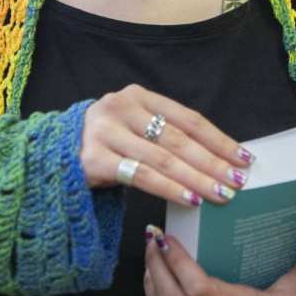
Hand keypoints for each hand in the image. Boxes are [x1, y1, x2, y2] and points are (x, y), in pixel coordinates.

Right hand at [80, 84, 251, 207]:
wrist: (52, 156)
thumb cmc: (106, 145)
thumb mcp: (136, 130)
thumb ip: (168, 137)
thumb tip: (217, 160)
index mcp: (140, 97)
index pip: (189, 119)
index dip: (219, 139)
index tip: (244, 158)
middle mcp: (121, 108)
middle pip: (179, 139)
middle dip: (213, 162)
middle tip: (238, 181)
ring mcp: (105, 132)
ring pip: (163, 158)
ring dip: (197, 178)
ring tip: (221, 194)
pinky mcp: (93, 159)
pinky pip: (141, 175)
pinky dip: (169, 188)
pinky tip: (190, 199)